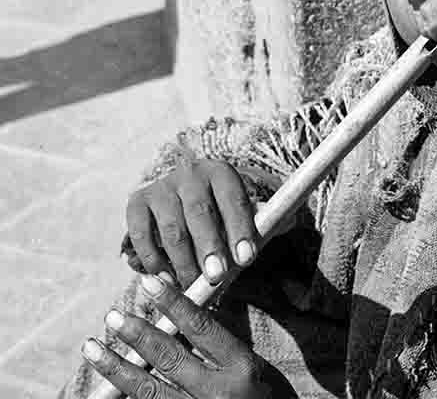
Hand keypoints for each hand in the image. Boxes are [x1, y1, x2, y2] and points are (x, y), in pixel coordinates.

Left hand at [82, 273, 285, 397]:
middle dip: (138, 334)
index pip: (202, 328)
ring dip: (117, 369)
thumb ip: (223, 349)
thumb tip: (185, 316)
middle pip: (170, 358)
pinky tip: (105, 390)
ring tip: (93, 348)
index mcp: (242, 368)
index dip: (173, 303)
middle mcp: (219, 394)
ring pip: (148, 391)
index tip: (150, 281)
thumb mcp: (255, 371)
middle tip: (113, 316)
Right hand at [126, 159, 257, 287]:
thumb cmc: (221, 212)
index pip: (233, 200)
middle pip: (200, 212)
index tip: (246, 259)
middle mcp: (191, 173)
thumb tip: (275, 234)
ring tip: (192, 285)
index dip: (240, 229)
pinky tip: (165, 279)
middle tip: (216, 276)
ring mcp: (162, 187)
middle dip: (209, 247)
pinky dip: (152, 259)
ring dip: (182, 261)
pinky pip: (141, 234)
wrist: (185, 195)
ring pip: (172, 228)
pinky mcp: (138, 202)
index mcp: (222, 173)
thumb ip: (255, 226)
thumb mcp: (241, 213)